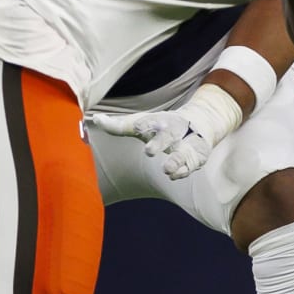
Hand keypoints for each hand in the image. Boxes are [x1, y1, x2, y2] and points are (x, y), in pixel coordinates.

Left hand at [86, 82, 242, 179]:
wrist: (198, 124)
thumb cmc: (160, 126)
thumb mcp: (140, 123)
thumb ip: (118, 125)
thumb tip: (96, 119)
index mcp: (158, 122)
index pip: (150, 122)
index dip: (144, 124)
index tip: (137, 126)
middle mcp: (173, 133)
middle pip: (167, 136)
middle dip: (159, 143)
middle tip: (149, 151)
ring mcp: (186, 145)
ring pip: (181, 153)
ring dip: (175, 161)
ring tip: (167, 169)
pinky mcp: (196, 156)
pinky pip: (190, 165)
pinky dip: (183, 171)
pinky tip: (174, 175)